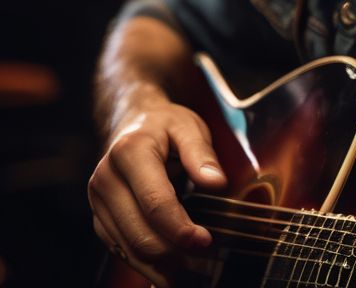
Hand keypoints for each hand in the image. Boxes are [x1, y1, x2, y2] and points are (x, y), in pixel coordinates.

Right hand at [88, 99, 227, 287]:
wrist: (130, 123)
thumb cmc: (163, 125)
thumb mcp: (188, 126)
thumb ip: (202, 154)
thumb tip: (216, 183)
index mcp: (129, 153)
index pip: (154, 202)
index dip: (179, 228)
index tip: (205, 242)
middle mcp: (106, 180)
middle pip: (139, 232)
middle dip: (172, 254)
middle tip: (204, 266)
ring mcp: (99, 203)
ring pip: (128, 247)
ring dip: (159, 267)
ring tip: (191, 277)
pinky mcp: (101, 219)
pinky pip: (122, 249)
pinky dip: (146, 264)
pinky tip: (169, 272)